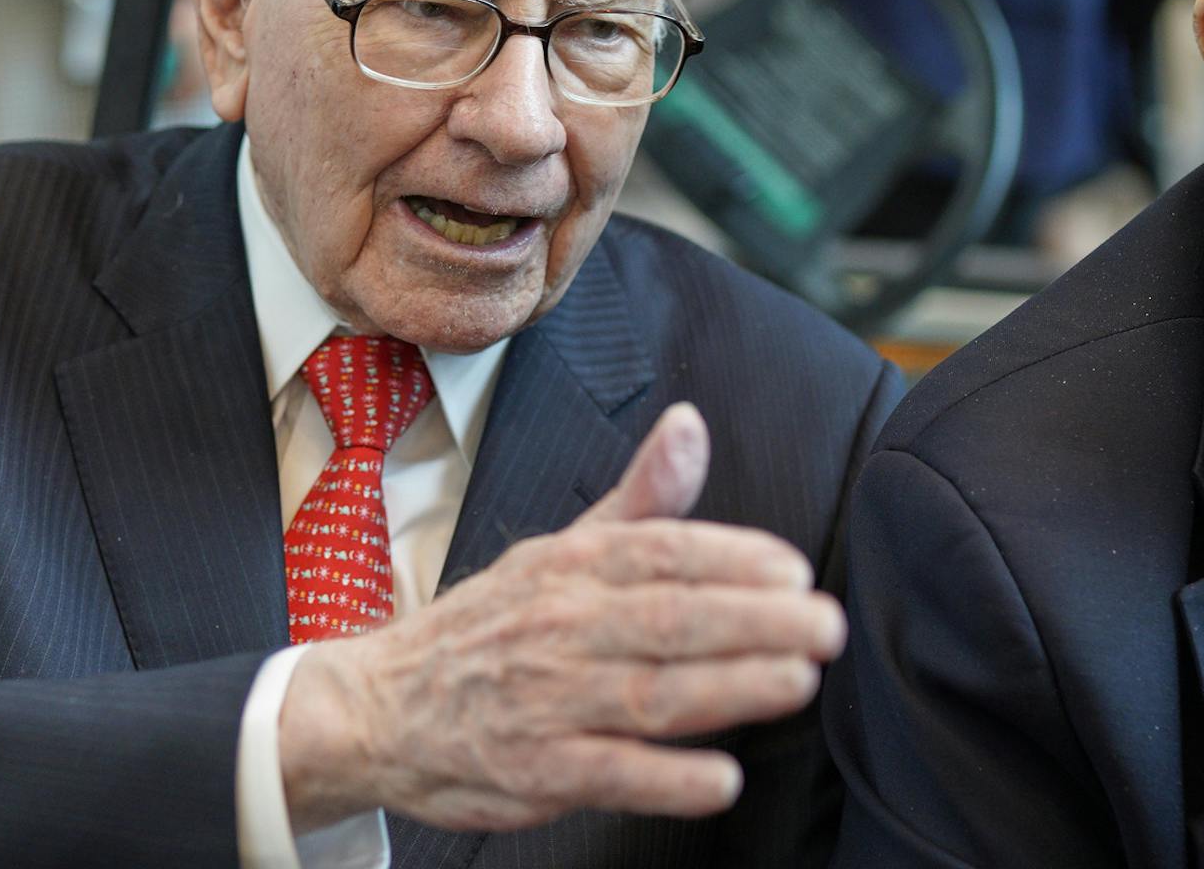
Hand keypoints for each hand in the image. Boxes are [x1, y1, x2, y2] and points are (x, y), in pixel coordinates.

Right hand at [278, 403, 844, 833]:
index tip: (794, 569)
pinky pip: (607, 774)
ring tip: (798, 682)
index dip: (731, 558)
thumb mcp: (558, 550)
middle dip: (754, 622)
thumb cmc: (491, 625)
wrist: (377, 706)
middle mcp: (560, 627)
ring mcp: (545, 701)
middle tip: (826, 626)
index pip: (661, 553)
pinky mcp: (533, 772)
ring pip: (649, 694)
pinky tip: (722, 778)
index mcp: (572, 566)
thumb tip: (691, 424)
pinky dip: (665, 779)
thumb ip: (640, 499)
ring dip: (729, 689)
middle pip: (668, 620)